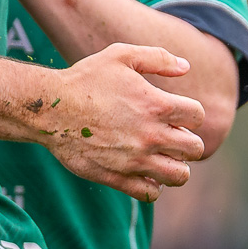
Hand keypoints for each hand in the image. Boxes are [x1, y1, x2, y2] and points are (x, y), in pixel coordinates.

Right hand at [41, 44, 206, 201]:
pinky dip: (152, 186)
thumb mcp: (119, 55)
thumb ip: (157, 58)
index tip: (176, 113)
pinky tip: (143, 172)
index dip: (190, 113)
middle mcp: (151, 135)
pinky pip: (150, 193)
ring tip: (162, 158)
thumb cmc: (84, 79)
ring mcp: (135, 159)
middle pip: (195, 149)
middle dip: (187, 142)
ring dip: (176, 167)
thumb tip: (186, 67)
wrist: (50, 109)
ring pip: (179, 176)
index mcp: (156, 105)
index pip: (198, 116)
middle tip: (171, 136)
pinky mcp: (117, 176)